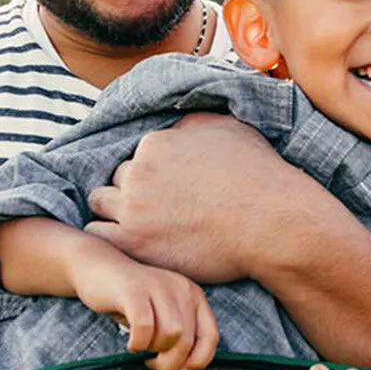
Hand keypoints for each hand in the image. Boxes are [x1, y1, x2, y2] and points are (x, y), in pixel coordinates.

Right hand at [74, 251, 218, 369]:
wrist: (96, 268)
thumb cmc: (131, 301)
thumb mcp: (162, 316)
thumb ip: (178, 337)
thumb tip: (183, 368)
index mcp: (193, 295)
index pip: (211, 336)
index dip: (199, 360)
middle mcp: (181, 288)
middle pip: (187, 340)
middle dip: (170, 362)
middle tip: (152, 363)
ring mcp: (158, 287)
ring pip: (171, 334)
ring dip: (154, 351)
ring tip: (141, 348)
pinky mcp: (134, 291)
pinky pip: (144, 327)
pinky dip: (138, 343)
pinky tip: (131, 343)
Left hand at [86, 113, 327, 284]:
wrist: (271, 224)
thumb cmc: (258, 177)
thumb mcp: (228, 129)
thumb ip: (191, 125)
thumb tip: (173, 128)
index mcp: (155, 143)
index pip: (136, 156)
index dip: (152, 175)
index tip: (169, 191)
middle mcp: (138, 171)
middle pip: (117, 179)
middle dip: (132, 192)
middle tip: (159, 211)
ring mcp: (132, 207)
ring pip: (101, 204)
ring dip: (117, 213)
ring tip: (142, 228)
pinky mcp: (133, 242)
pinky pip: (98, 235)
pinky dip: (111, 238)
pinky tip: (132, 243)